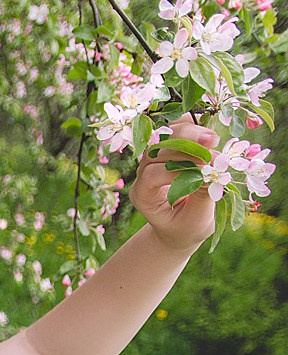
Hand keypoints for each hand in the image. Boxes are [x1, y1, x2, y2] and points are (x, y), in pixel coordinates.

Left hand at [130, 114, 220, 252]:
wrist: (180, 228)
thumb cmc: (187, 227)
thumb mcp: (196, 218)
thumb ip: (201, 194)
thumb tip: (213, 167)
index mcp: (142, 196)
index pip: (152, 175)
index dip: (178, 169)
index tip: (205, 169)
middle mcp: (142, 175)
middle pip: (155, 149)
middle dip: (184, 144)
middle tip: (211, 142)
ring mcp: (152, 160)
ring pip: (163, 136)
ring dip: (189, 133)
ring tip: (212, 139)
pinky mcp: (166, 150)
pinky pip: (173, 130)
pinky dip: (190, 126)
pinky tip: (207, 133)